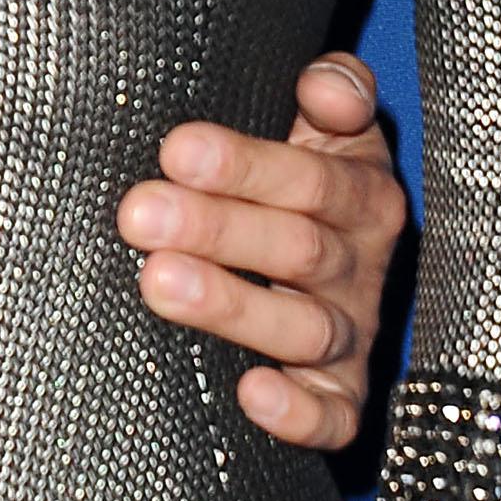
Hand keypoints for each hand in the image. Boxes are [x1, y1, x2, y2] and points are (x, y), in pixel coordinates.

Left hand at [115, 52, 407, 449]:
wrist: (327, 248)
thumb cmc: (296, 170)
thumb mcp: (323, 125)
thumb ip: (333, 93)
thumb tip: (325, 85)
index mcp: (359, 192)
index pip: (310, 178)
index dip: (245, 165)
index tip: (175, 150)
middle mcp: (361, 264)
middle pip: (297, 248)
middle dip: (214, 228)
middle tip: (138, 214)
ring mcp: (353, 333)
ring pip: (306, 328)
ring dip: (233, 307)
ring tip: (159, 283)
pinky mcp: (343, 395)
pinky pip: (336, 416)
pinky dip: (299, 413)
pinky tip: (249, 393)